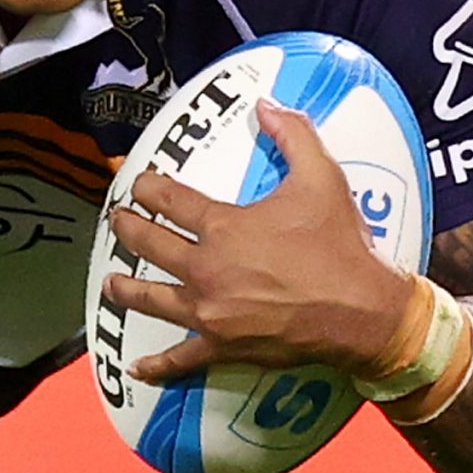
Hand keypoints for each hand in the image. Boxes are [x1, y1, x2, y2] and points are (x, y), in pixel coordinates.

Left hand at [105, 98, 411, 383]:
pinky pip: (182, 358)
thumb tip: (267, 105)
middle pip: (152, 246)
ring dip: (126, 290)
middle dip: (128, 230)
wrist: (363, 310)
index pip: (171, 201)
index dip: (149, 189)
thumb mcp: (322, 178)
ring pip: (153, 299)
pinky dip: (158, 365)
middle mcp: (206, 269)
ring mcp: (210, 311)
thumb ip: (293, 135)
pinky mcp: (223, 346)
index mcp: (224, 227)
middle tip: (116, 222)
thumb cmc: (340, 245)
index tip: (138, 185)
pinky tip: (137, 368)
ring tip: (110, 283)